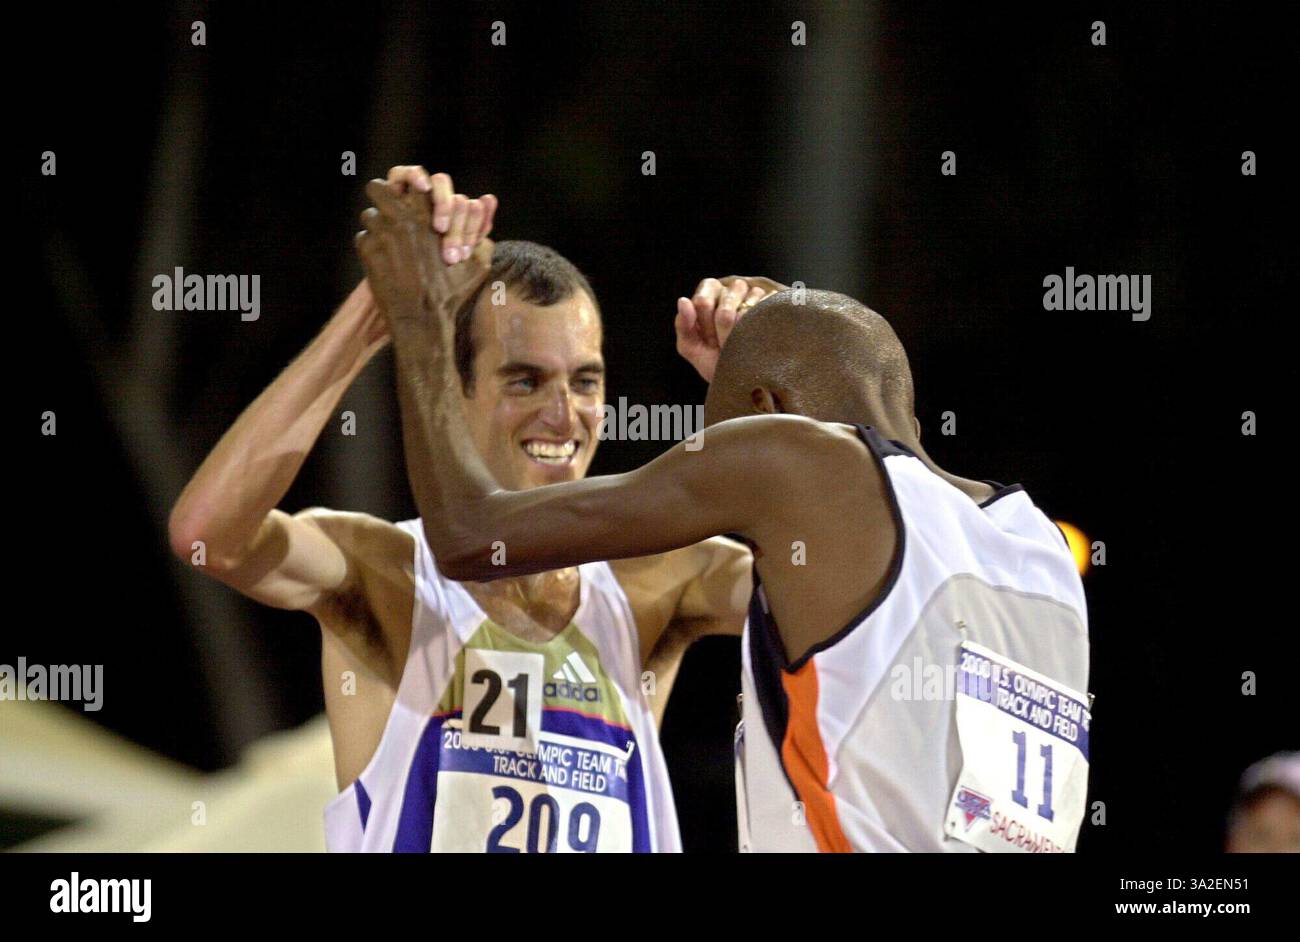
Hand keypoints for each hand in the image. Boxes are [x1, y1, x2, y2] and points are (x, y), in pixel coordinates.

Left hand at [356, 180, 493, 330]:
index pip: (404, 177)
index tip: (402, 192)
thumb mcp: (477, 262)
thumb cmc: (452, 290)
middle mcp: (400, 217)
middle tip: (387, 212)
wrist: (422, 318)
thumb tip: (486, 199)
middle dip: (381, 197)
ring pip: (369, 215)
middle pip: (377, 187)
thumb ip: (482, 229)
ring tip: (388, 244)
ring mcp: (380, 232)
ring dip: (377, 226)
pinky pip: (364, 239)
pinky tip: (385, 264)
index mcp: (427, 213)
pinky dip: (372, 248)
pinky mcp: (366, 250)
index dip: (402, 183)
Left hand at [675, 275, 786, 381]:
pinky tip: (759, 334)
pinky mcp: (774, 302)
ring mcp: (754, 294)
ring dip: (743, 334)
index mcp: (708, 294)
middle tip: (725, 345)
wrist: (746, 379)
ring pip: (746, 312)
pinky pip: (765, 312)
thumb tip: (683, 301)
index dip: (705, 326)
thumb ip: (683, 326)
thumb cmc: (716, 361)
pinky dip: (759, 328)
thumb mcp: (692, 348)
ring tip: (742, 341)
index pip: (703, 302)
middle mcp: (731, 289)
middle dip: (723, 336)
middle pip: (724, 309)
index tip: (709, 340)